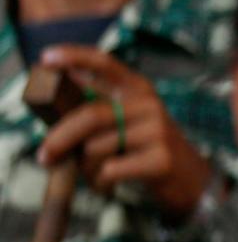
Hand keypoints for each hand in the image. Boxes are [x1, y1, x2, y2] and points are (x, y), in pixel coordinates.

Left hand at [35, 47, 211, 216]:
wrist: (190, 178)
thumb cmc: (145, 149)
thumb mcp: (126, 121)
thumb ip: (95, 109)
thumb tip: (49, 97)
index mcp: (137, 89)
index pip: (105, 63)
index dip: (75, 57)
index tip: (46, 58)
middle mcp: (149, 105)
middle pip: (91, 116)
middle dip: (60, 138)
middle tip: (44, 157)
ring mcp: (157, 131)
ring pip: (96, 148)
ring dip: (86, 167)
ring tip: (96, 174)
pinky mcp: (160, 159)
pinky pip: (110, 170)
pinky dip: (100, 182)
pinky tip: (109, 183)